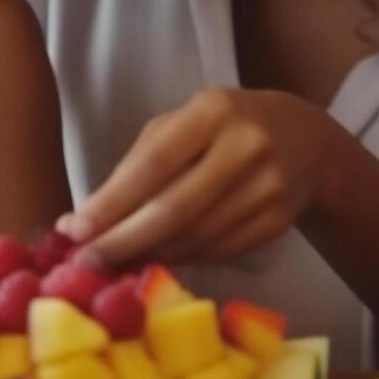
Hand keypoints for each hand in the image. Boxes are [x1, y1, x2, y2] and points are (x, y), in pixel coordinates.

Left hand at [58, 88, 338, 267]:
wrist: (306, 139)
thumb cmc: (224, 127)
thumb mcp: (183, 124)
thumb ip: (138, 163)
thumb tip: (86, 219)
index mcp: (213, 111)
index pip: (153, 164)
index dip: (111, 203)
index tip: (73, 231)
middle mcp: (246, 146)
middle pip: (175, 209)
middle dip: (123, 241)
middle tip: (85, 265)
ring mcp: (269, 187)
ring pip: (196, 237)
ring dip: (148, 256)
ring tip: (112, 266)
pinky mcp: (278, 221)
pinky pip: (218, 251)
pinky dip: (180, 260)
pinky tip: (154, 262)